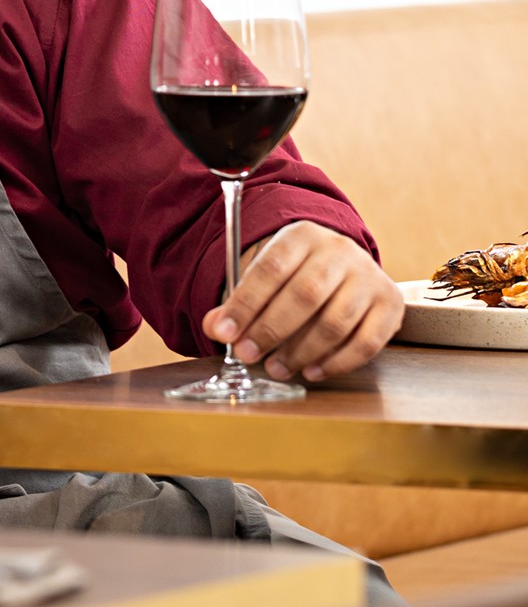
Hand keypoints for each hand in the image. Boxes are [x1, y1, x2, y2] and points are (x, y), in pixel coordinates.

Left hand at [203, 222, 402, 382]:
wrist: (345, 265)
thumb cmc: (297, 274)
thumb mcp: (266, 277)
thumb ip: (240, 302)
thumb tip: (216, 328)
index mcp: (303, 236)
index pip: (271, 268)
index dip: (245, 304)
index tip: (224, 333)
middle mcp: (340, 250)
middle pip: (304, 295)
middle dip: (271, 330)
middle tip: (248, 354)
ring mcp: (369, 277)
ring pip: (335, 321)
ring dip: (301, 352)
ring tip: (276, 368)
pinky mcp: (389, 304)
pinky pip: (367, 342)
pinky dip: (337, 362)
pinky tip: (312, 371)